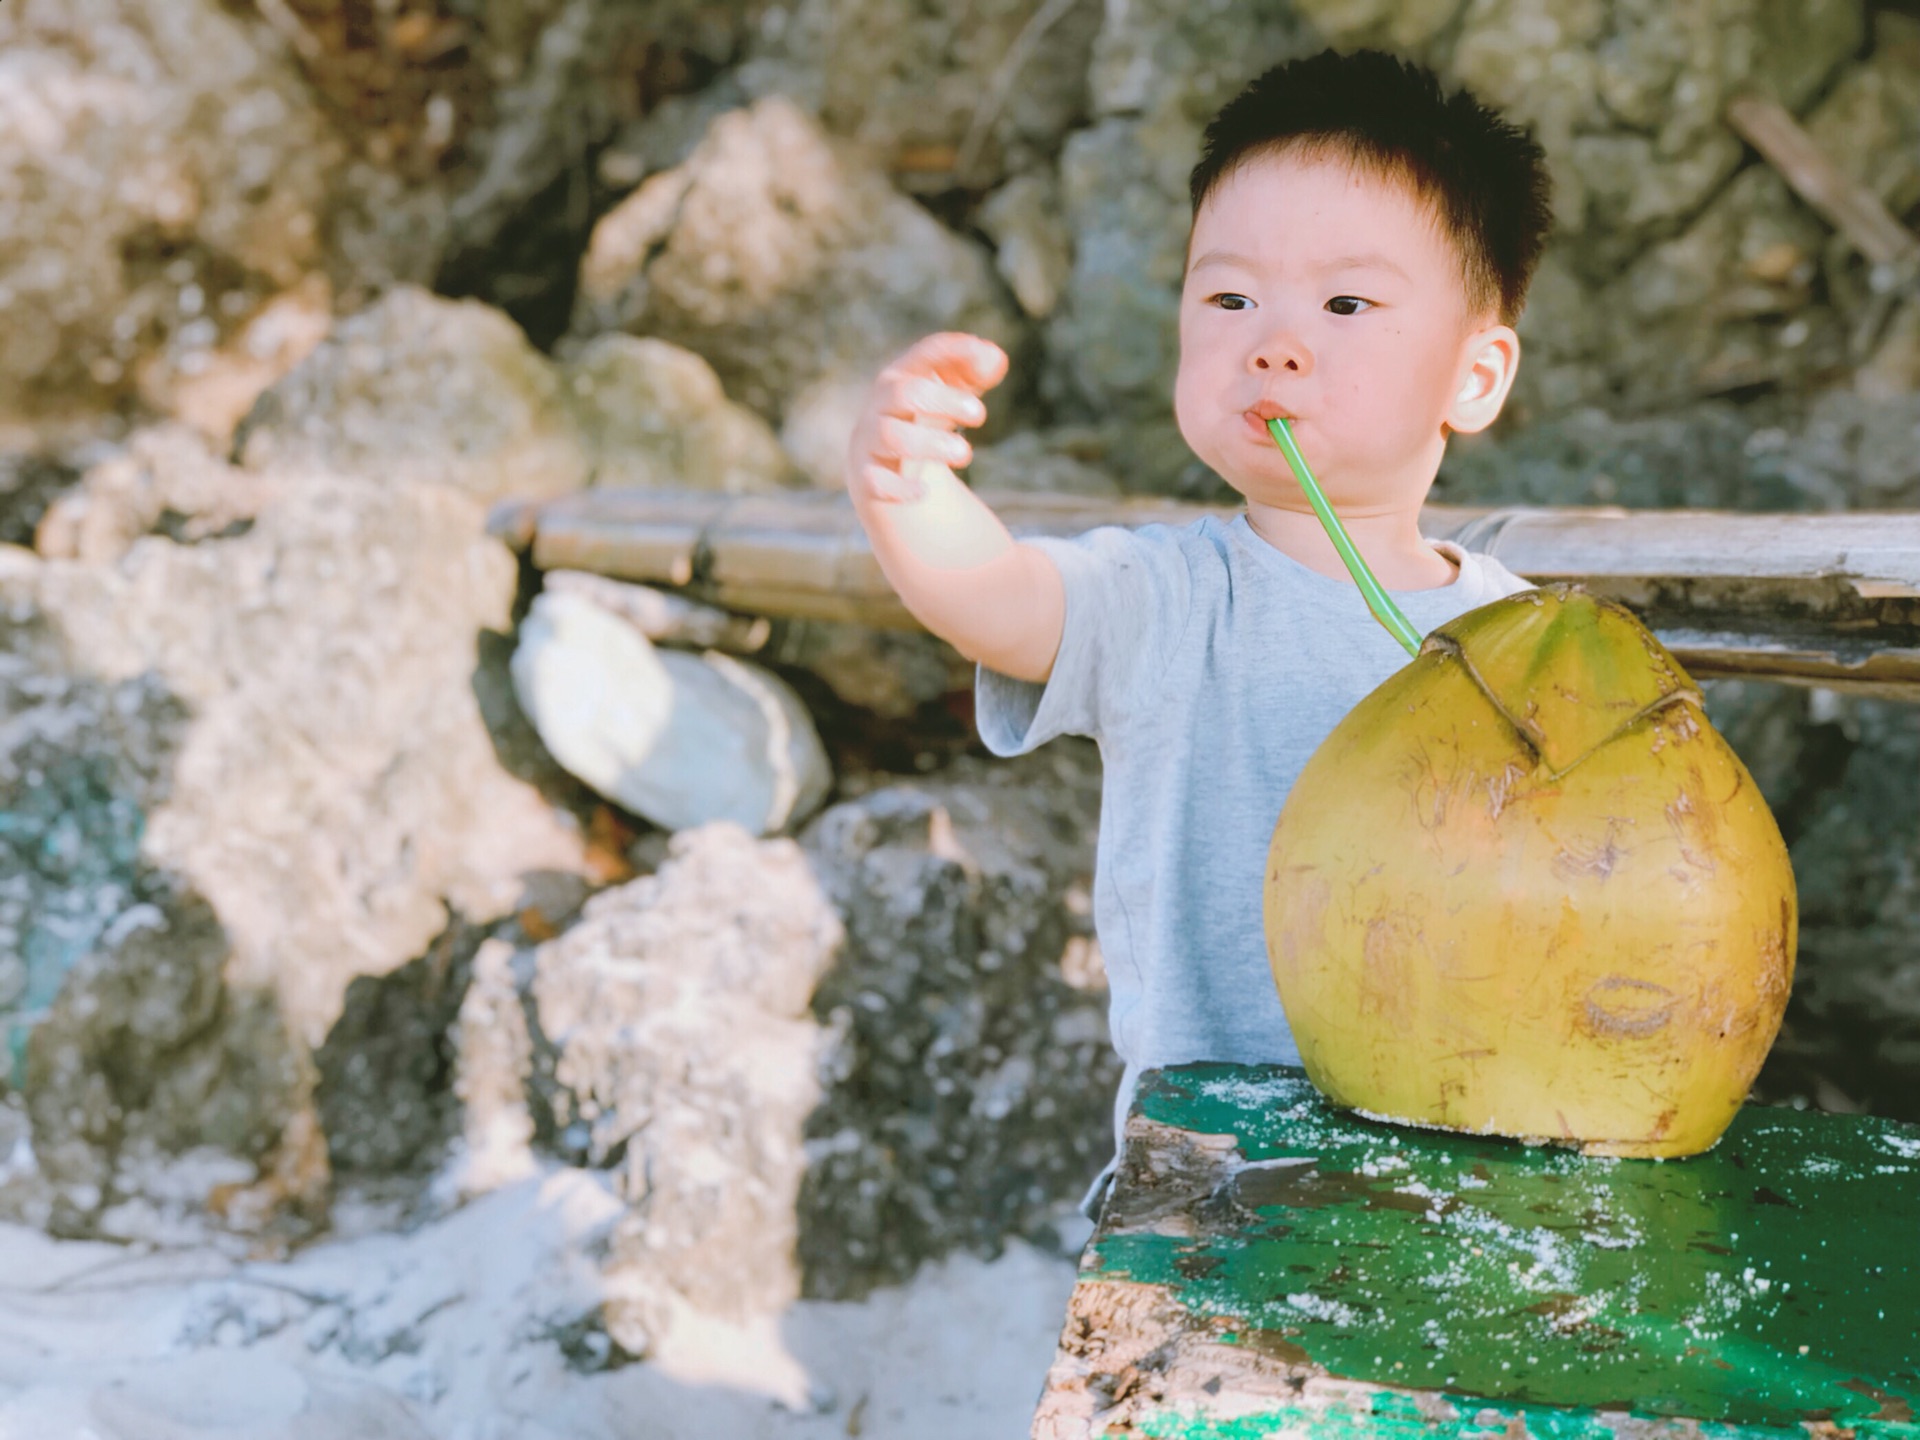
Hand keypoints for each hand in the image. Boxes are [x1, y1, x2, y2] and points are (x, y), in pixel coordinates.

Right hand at [846, 332, 1007, 502]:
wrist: (882, 464)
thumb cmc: (926, 417)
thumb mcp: (953, 392)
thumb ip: (977, 372)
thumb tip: (995, 359)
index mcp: (904, 375)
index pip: (926, 354)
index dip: (955, 351)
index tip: (984, 358)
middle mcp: (882, 403)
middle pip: (907, 393)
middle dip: (945, 401)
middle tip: (981, 415)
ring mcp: (871, 439)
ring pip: (891, 435)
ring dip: (930, 443)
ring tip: (964, 453)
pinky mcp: (866, 476)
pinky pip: (875, 481)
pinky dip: (899, 487)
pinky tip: (923, 491)